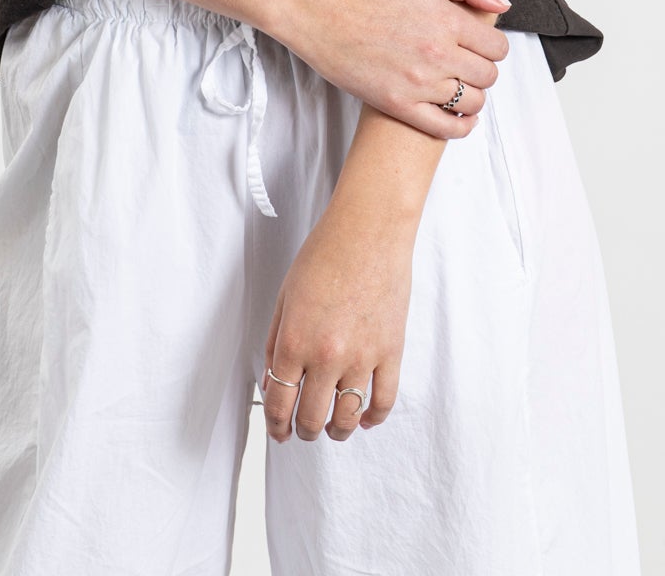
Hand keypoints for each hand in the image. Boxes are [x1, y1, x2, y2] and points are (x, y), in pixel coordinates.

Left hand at [261, 195, 414, 442]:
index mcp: (294, 341)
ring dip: (337, 431)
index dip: (276, 426)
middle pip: (312, 419)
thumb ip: (275, 343)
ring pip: (347, 418)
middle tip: (303, 430)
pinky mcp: (391, 352)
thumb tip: (273, 381)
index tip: (279, 433)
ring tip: (333, 428)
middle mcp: (326, 356)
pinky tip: (365, 418)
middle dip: (303, 431)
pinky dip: (373, 418)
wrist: (369, 231)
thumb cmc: (325, 255)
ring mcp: (362, 357)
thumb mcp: (285, 297)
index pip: (279, 403)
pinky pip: (383, 402)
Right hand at [283, 0, 511, 140]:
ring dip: (472, 95)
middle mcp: (438, 55)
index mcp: (446, 20)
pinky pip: (446, 128)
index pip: (497, 47)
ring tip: (458, 84)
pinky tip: (460, 116)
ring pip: (473, 102)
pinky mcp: (398, 105)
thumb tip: (502, 3)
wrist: (320, 12)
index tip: (479, 44)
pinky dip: (461, 126)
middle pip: (488, 76)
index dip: (492, 46)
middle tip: (467, 62)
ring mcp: (418, 83)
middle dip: (483, 69)